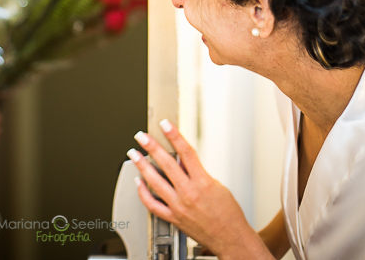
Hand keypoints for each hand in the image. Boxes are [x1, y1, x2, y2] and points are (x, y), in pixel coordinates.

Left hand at [129, 120, 272, 259]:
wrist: (231, 239)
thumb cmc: (228, 214)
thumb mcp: (217, 186)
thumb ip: (198, 173)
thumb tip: (181, 160)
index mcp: (203, 183)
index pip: (186, 152)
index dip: (174, 136)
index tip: (165, 125)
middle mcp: (189, 194)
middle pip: (166, 164)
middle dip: (151, 147)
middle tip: (141, 136)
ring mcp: (179, 206)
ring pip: (154, 182)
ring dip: (142, 166)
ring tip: (134, 155)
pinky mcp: (173, 218)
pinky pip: (152, 205)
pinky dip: (143, 193)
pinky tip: (138, 182)